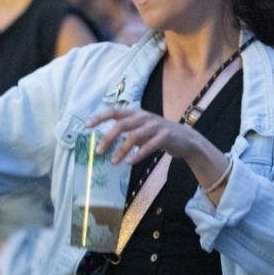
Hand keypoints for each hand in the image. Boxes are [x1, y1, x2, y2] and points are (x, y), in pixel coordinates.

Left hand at [87, 108, 207, 165]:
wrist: (187, 139)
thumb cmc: (159, 135)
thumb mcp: (142, 130)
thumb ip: (127, 131)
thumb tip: (105, 141)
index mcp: (137, 113)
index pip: (114, 112)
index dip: (100, 117)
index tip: (87, 126)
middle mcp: (145, 117)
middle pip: (121, 125)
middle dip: (108, 138)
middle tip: (99, 152)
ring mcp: (156, 126)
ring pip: (133, 137)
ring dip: (121, 151)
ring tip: (114, 162)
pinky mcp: (165, 136)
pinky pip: (148, 146)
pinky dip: (137, 155)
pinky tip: (130, 162)